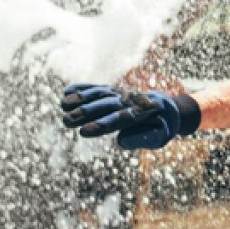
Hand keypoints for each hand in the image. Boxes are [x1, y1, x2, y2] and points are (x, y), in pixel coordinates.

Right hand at [60, 83, 199, 149]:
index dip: (101, 125)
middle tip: (66, 121)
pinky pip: (98, 87)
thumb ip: (143, 139)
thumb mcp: (160, 136)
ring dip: (81, 98)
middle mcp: (130, 100)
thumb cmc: (161, 127)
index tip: (84, 132)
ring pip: (100, 94)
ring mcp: (121, 93)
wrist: (166, 107)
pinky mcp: (114, 90)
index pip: (119, 119)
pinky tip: (67, 91)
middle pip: (106, 105)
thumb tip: (121, 141)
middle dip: (86, 112)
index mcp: (142, 114)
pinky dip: (83, 88)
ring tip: (63, 105)